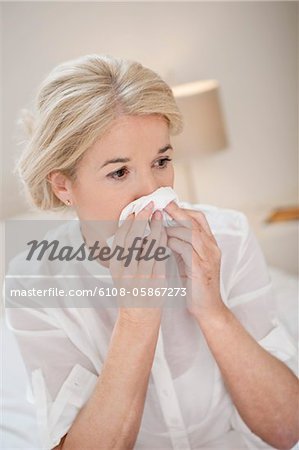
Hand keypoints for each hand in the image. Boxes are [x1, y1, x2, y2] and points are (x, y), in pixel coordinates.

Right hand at [109, 202, 167, 325]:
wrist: (138, 318)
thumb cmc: (131, 292)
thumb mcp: (122, 273)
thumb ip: (126, 254)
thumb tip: (132, 230)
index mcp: (115, 266)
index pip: (120, 238)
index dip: (128, 221)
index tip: (135, 208)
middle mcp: (124, 270)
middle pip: (132, 238)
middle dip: (141, 219)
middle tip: (148, 204)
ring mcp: (139, 275)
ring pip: (147, 245)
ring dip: (154, 227)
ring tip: (159, 215)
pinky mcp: (154, 280)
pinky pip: (159, 256)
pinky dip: (162, 242)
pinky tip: (166, 233)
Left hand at [164, 201, 224, 319]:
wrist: (208, 309)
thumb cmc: (195, 286)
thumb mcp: (189, 261)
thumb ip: (181, 246)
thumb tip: (163, 231)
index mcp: (210, 244)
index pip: (198, 218)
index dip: (182, 209)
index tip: (165, 204)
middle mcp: (212, 247)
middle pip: (194, 221)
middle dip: (175, 211)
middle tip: (158, 205)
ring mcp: (208, 257)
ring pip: (190, 232)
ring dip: (171, 227)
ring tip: (156, 225)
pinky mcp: (201, 269)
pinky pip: (186, 249)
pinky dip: (172, 243)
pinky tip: (161, 243)